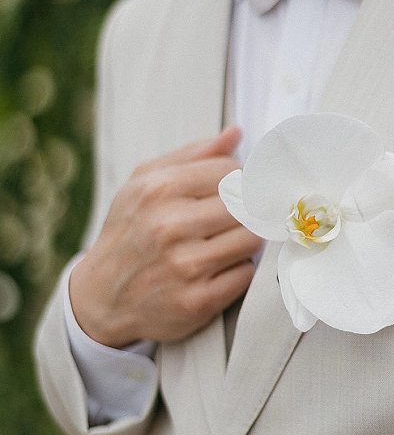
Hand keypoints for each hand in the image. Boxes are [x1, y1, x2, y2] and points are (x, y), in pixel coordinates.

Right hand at [69, 127, 262, 347]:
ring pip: (251, 239)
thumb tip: (234, 134)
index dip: (236, 178)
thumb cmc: (130, 233)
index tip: (230, 190)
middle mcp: (170, 226)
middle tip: (231, 219)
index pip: (229, 170)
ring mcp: (184, 265)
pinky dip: (237, 271)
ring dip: (244, 240)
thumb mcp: (144, 184)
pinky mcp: (197, 300)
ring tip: (224, 242)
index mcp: (158, 190)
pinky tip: (218, 269)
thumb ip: (192, 156)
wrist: (101, 297)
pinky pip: (244, 274)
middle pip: (245, 204)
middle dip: (244, 210)